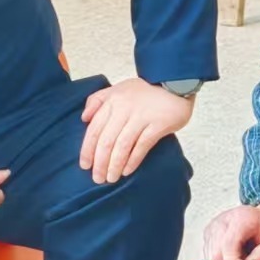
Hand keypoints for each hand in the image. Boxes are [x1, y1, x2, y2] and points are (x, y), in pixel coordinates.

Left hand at [79, 79, 194, 184]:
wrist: (175, 81)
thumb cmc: (145, 90)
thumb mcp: (117, 89)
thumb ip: (97, 100)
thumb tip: (84, 118)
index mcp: (112, 101)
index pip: (94, 129)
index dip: (87, 149)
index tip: (85, 165)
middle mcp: (124, 109)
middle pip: (106, 141)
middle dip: (100, 163)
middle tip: (97, 178)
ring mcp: (142, 116)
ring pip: (122, 146)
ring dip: (114, 165)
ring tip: (111, 178)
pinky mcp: (158, 124)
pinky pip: (142, 145)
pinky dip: (133, 160)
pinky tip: (127, 171)